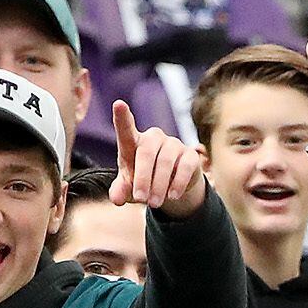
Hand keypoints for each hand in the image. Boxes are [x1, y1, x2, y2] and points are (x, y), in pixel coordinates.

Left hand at [108, 100, 206, 217]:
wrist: (170, 189)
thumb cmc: (143, 182)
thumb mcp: (129, 188)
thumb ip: (120, 190)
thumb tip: (116, 198)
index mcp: (134, 143)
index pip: (126, 129)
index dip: (122, 117)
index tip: (118, 104)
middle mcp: (153, 138)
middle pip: (146, 152)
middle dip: (142, 178)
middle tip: (141, 199)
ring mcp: (173, 144)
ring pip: (165, 161)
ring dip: (159, 184)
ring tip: (154, 203)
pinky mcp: (190, 155)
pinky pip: (184, 166)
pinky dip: (177, 183)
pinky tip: (172, 196)